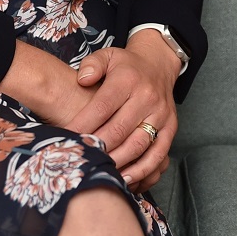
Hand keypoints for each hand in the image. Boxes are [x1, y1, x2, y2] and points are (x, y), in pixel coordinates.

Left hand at [65, 32, 180, 190]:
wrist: (158, 66)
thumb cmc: (126, 66)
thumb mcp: (107, 55)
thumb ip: (91, 64)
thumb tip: (83, 79)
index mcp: (128, 80)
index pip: (101, 107)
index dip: (82, 126)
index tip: (65, 139)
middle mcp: (147, 97)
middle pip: (118, 130)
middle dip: (96, 149)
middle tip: (79, 161)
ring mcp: (161, 114)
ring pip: (138, 146)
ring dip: (117, 163)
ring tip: (98, 173)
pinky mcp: (171, 128)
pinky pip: (158, 155)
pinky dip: (142, 171)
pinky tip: (126, 180)